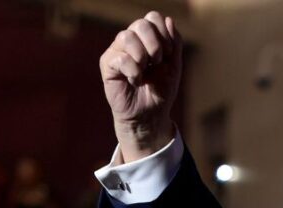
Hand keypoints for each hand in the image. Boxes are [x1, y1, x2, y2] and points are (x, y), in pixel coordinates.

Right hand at [98, 11, 181, 161]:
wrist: (151, 115)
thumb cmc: (160, 90)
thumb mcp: (174, 65)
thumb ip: (175, 43)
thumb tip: (168, 20)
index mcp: (147, 38)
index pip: (152, 18)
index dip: (164, 34)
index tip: (168, 54)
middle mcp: (131, 41)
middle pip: (140, 24)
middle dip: (155, 44)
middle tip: (157, 62)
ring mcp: (117, 51)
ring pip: (127, 37)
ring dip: (143, 56)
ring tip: (145, 72)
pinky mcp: (107, 65)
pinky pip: (120, 58)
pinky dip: (133, 71)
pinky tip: (135, 81)